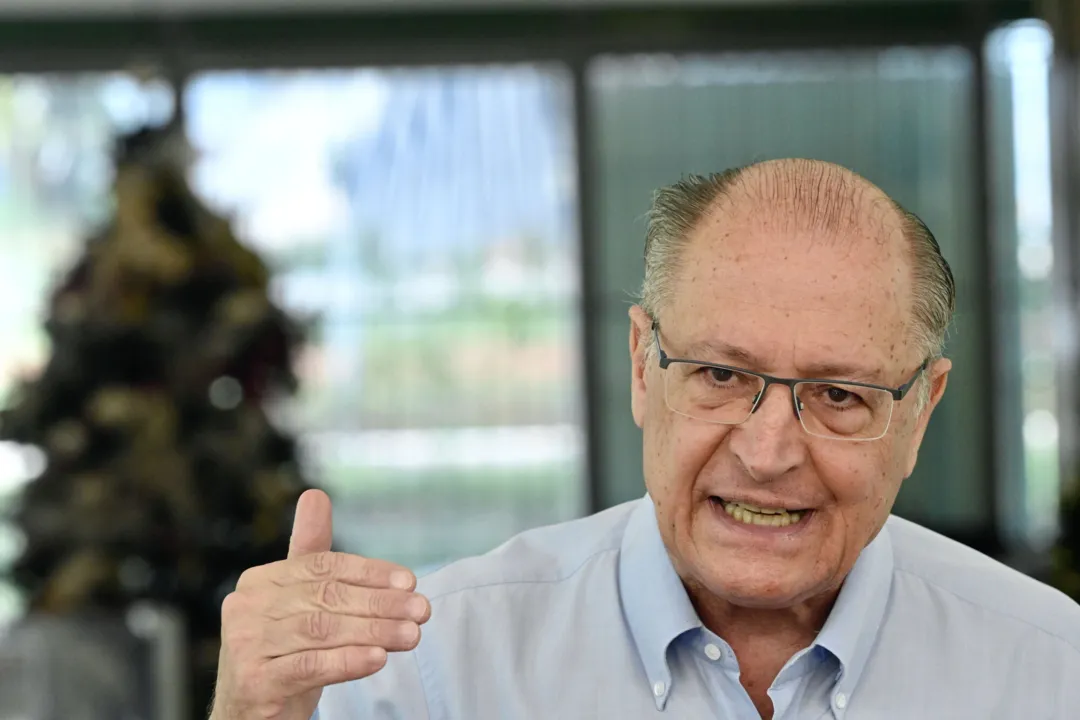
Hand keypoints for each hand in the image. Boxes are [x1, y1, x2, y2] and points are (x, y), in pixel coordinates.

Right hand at [210, 489, 430, 719]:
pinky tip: (378, 658)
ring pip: (321, 631)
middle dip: (380, 604)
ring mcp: (244, 645)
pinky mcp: (252, 681)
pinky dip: (347, 660)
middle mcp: (244, 608)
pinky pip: (309, 666)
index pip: (323, 568)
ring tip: (411, 635)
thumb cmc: (284, 652)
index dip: (370, 573)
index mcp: (258, 581)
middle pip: (326, 599)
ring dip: (373, 632)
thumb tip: (315, 494)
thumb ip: (311, 552)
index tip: (411, 583)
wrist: (249, 713)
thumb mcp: (300, 603)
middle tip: (422, 610)